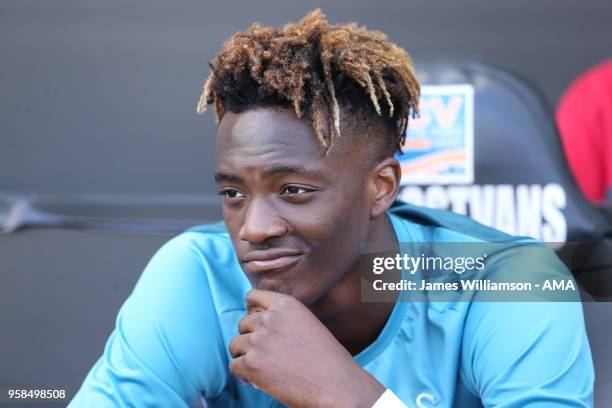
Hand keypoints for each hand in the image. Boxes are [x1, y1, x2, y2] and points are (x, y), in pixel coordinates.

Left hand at [228, 289, 384, 407]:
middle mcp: (269, 318)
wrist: (337, 386)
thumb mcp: (308, 325)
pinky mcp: (251, 364)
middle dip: (250, 338)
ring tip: (260, 369)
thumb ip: (284, 320)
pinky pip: (234, 366)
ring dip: (245, 357)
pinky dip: (243, 375)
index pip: (254, 296)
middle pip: (243, 323)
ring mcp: (258, 340)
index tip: (254, 322)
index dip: (251, 310)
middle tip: (264, 355)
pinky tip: (257, 381)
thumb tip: (259, 329)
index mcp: (286, 305)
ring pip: (235, 345)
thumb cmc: (329, 360)